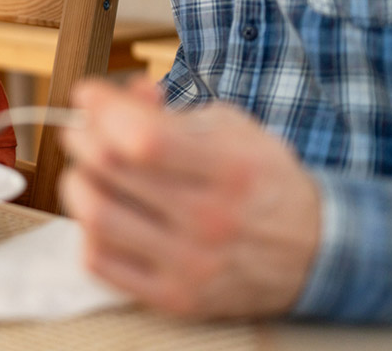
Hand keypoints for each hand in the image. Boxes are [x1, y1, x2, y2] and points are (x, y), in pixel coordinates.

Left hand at [60, 76, 320, 318]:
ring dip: (78, 181)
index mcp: (229, 169)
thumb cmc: (259, 178)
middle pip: (110, 169)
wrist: (313, 252)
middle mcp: (210, 220)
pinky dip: (87, 230)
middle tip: (81, 130)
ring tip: (88, 172)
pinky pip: (98, 261)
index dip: (102, 109)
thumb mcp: (229, 128)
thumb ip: (165, 111)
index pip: (144, 138)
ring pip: (95, 214)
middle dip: (82, 137)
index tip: (87, 94)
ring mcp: (190, 265)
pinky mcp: (174, 298)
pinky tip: (102, 213)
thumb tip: (101, 100)